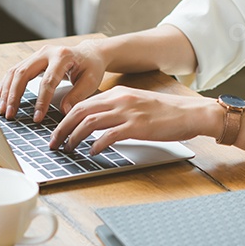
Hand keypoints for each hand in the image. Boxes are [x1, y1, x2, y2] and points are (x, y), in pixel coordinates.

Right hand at [0, 40, 107, 122]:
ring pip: (16, 71)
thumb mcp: (91, 80)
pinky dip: (6, 84)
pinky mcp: (32, 59)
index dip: (41, 101)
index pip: (48, 81)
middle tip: (10, 114)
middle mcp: (47, 52)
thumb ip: (77, 96)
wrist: (89, 53)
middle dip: (15, 95)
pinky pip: (15, 70)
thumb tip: (63, 112)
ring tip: (3, 110)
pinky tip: (1, 96)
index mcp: (63, 56)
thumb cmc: (91, 67)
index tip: (37, 118)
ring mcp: (38, 54)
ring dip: (7, 91)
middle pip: (24, 73)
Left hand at [49, 86, 221, 153]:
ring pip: (89, 122)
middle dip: (62, 128)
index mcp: (118, 93)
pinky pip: (108, 135)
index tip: (57, 131)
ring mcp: (128, 112)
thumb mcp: (137, 104)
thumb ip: (117, 110)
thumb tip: (96, 125)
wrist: (190, 113)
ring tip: (68, 149)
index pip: (83, 103)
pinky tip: (91, 152)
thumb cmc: (166, 113)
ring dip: (74, 137)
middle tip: (54, 143)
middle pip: (80, 111)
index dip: (65, 118)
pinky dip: (96, 144)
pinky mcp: (136, 126)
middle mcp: (120, 99)